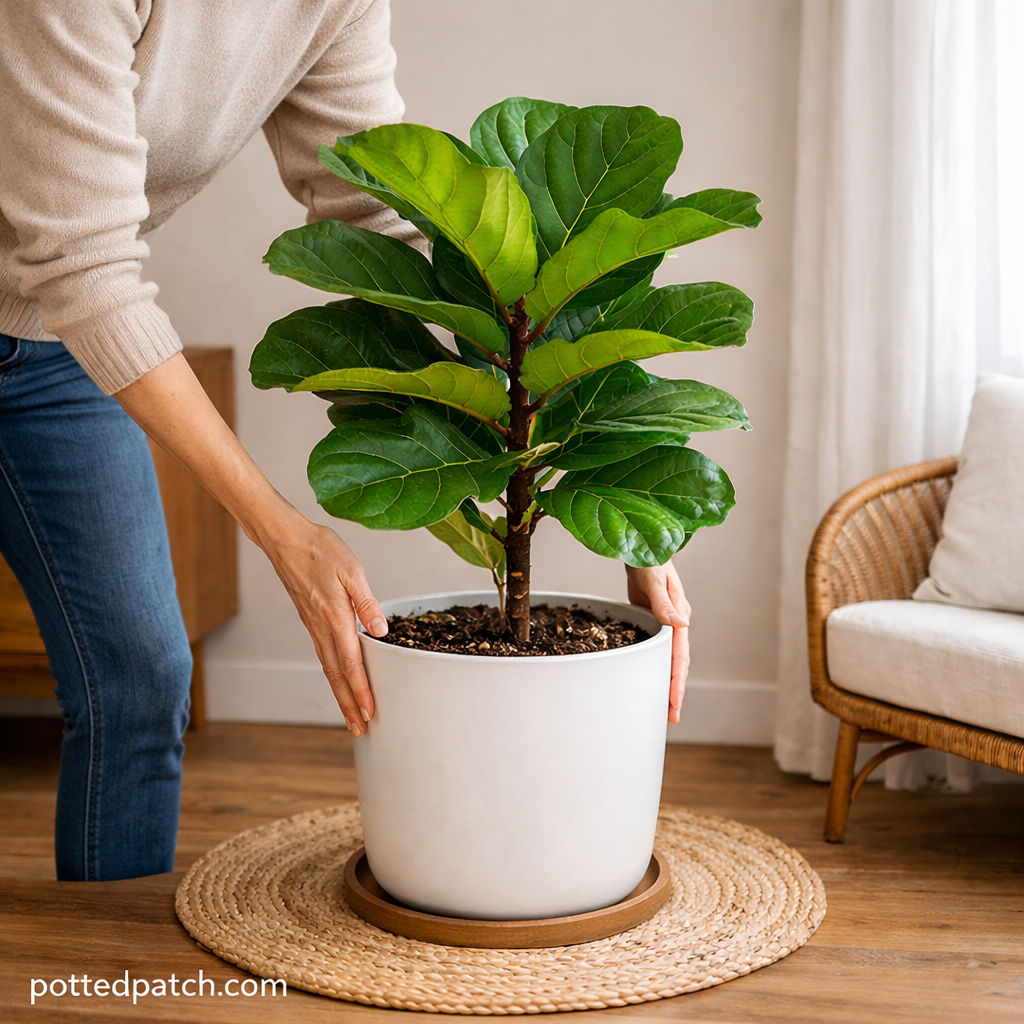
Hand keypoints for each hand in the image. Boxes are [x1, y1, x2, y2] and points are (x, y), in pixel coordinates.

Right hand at [114, 353, 385, 735]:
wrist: (284, 537)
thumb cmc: (319, 548)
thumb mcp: (352, 569)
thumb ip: (367, 602)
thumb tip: (382, 631)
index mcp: (334, 617)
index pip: (351, 663)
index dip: (361, 691)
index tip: (370, 713)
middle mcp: (321, 627)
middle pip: (337, 675)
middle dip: (350, 704)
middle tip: (362, 730)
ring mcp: (313, 626)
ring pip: (329, 668)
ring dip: (341, 694)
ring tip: (352, 715)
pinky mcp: (310, 620)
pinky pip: (323, 654)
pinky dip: (333, 674)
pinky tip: (340, 680)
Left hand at [624, 562, 690, 722]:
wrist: (644, 546)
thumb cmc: (650, 558)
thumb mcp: (655, 579)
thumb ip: (664, 603)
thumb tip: (680, 625)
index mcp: (679, 616)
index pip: (679, 655)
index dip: (676, 680)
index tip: (674, 701)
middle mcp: (675, 623)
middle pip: (677, 663)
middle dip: (675, 690)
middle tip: (670, 716)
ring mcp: (664, 624)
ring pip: (667, 659)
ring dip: (665, 681)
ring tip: (662, 706)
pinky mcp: (652, 621)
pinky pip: (655, 649)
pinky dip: (653, 666)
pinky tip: (647, 678)